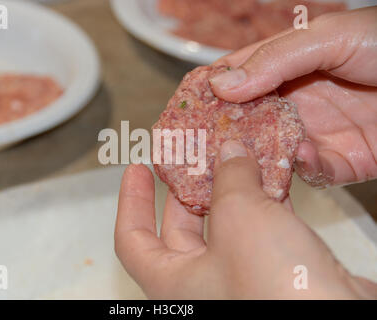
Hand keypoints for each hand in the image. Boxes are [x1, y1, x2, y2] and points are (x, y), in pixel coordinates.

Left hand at [115, 142, 376, 298]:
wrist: (341, 319)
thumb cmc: (274, 284)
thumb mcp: (239, 217)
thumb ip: (229, 179)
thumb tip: (230, 153)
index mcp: (172, 283)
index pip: (133, 240)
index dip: (131, 201)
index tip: (136, 169)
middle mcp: (201, 286)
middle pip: (181, 231)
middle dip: (187, 189)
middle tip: (191, 157)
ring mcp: (239, 283)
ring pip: (226, 229)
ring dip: (232, 192)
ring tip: (235, 157)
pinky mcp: (274, 277)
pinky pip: (260, 234)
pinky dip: (264, 206)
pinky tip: (273, 178)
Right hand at [209, 7, 376, 186]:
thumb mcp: (329, 36)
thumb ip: (275, 59)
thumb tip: (222, 84)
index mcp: (287, 66)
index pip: (237, 78)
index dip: (209, 91)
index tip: (183, 106)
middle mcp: (295, 100)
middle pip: (246, 119)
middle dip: (222, 132)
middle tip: (197, 146)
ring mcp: (315, 132)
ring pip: (271, 151)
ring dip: (257, 156)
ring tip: (240, 159)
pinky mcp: (338, 162)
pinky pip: (311, 171)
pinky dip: (303, 168)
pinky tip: (302, 156)